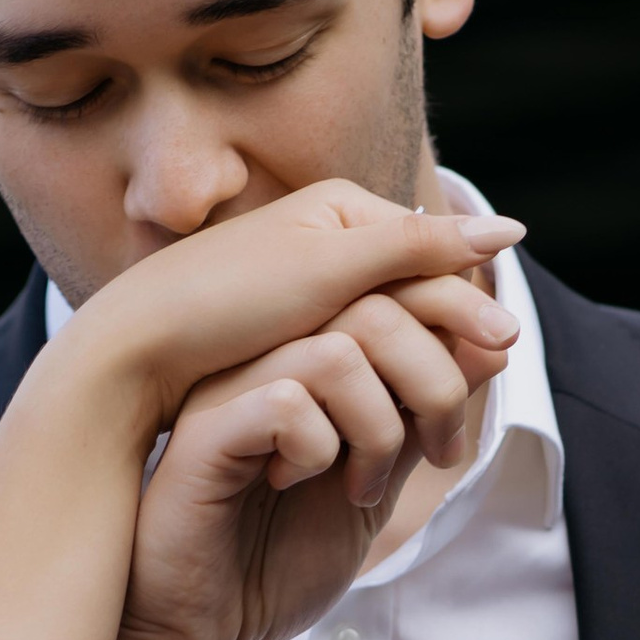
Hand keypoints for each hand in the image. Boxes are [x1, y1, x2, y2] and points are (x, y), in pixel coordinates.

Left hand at [70, 176, 523, 427]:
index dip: (466, 302)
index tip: (499, 351)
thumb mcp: (329, 272)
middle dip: (443, 347)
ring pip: (382, 336)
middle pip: (410, 295)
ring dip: (410, 379)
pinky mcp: (275, 339)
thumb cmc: (223, 303)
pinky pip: (345, 365)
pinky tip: (377, 429)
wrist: (129, 356)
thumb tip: (510, 230)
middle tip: (469, 401)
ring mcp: (298, 292)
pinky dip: (368, 395)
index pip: (431, 251)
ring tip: (429, 428)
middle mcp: (321, 242)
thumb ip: (419, 249)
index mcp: (338, 210)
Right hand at [113, 279, 518, 639]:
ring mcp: (230, 391)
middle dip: (434, 381)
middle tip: (434, 454)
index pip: (390, 296)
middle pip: (374, 307)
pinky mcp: (203, 434)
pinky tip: (289, 485)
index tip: (463, 411)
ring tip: (359, 487)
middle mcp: (265, 361)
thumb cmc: (271, 567)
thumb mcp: (372, 485)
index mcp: (305, 363)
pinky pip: (286, 400)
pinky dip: (316, 449)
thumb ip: (417, 417)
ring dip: (378, 426)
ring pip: (338, 350)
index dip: (450, 327)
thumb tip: (491, 344)